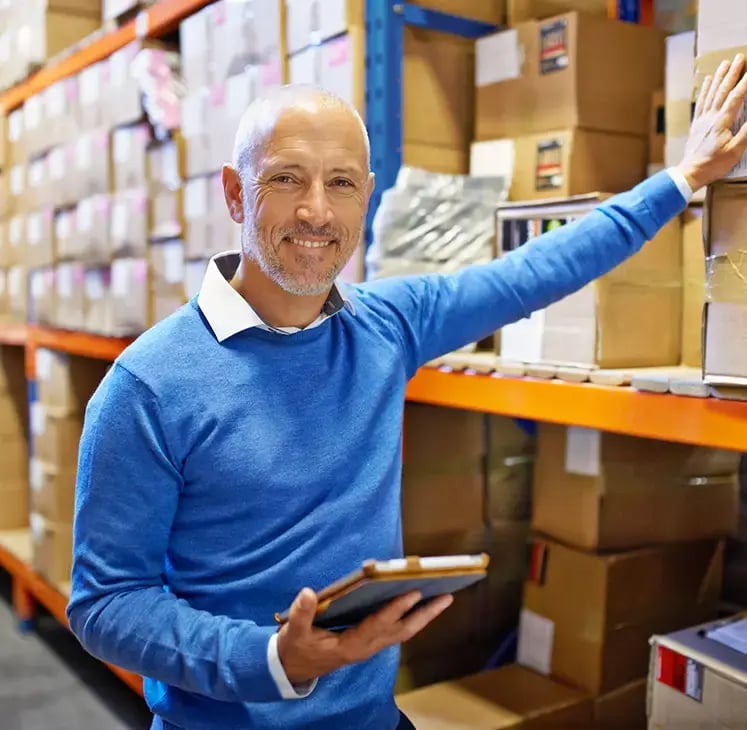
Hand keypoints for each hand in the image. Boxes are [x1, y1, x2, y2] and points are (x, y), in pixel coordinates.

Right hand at [276, 587, 452, 684]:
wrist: (293, 668)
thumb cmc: (296, 647)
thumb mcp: (294, 631)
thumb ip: (301, 613)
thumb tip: (308, 593)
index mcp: (350, 645)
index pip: (378, 625)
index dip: (395, 609)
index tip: (412, 592)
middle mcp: (366, 647)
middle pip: (402, 631)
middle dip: (425, 614)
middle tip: (446, 596)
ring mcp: (371, 646)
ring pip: (404, 631)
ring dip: (424, 615)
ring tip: (442, 597)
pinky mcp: (371, 642)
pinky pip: (397, 630)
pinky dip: (412, 617)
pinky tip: (421, 603)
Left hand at [678, 53, 746, 190]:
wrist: (689, 173)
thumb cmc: (713, 164)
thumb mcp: (735, 151)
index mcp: (722, 122)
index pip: (737, 97)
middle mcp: (710, 117)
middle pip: (722, 90)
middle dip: (732, 72)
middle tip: (739, 57)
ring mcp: (701, 119)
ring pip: (710, 93)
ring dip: (718, 77)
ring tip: (724, 63)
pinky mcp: (696, 124)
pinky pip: (700, 102)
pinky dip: (704, 90)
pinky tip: (706, 81)